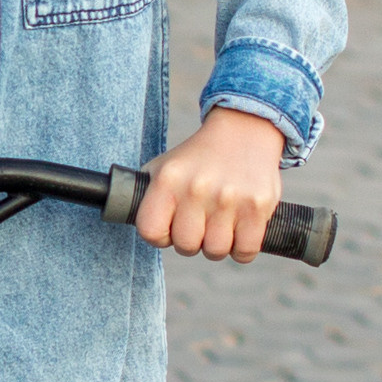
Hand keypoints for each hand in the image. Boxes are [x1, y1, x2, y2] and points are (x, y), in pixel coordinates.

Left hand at [136, 108, 284, 261]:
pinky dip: (243, 248)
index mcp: (168, 179)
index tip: (170, 227)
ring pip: (216, 251)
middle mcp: (196, 188)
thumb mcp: (163, 167)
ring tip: (220, 225)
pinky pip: (246, 251)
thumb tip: (123, 215)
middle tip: (200, 225)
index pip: (150, 231)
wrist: (244, 131)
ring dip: (218, 245)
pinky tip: (240, 230)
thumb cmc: (198, 158)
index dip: (160, 235)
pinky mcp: (258, 206)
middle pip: (186, 246)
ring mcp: (229, 198)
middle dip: (192, 241)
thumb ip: (146, 195)